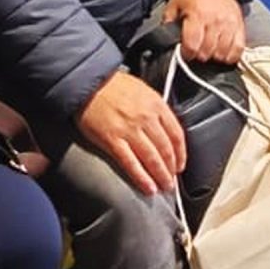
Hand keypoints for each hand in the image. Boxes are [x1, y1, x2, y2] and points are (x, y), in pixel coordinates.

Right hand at [76, 70, 184, 195]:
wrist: (88, 81)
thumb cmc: (114, 85)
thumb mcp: (143, 90)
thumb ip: (156, 109)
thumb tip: (165, 130)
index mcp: (156, 105)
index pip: (176, 134)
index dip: (181, 154)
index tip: (180, 165)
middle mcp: (146, 118)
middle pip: (165, 150)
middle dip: (171, 169)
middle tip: (171, 181)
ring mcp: (129, 130)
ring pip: (151, 159)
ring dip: (160, 176)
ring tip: (163, 187)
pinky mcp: (112, 140)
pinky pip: (130, 163)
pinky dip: (141, 178)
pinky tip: (147, 187)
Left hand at [165, 0, 246, 63]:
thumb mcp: (175, 2)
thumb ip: (169, 21)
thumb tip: (165, 38)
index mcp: (197, 14)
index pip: (192, 45)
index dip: (186, 53)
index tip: (185, 52)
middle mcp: (215, 20)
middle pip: (206, 52)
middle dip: (198, 55)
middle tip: (195, 49)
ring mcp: (230, 24)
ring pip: (222, 53)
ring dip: (213, 56)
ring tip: (208, 50)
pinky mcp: (240, 27)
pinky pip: (238, 49)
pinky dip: (230, 56)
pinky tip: (222, 53)